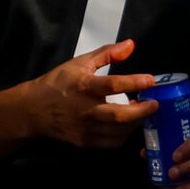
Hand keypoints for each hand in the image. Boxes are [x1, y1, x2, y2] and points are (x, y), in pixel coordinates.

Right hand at [21, 40, 159, 148]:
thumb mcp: (80, 63)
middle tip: (155, 104)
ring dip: (135, 123)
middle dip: (142, 111)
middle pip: (120, 116)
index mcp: (84, 86)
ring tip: (143, 113)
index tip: (151, 80)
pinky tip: (128, 125)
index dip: (135, 82)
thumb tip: (131, 45)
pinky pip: (111, 143)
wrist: (34, 110)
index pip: (113, 85)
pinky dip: (124, 135)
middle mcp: (86, 110)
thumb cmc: (58, 83)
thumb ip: (107, 53)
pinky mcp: (85, 142)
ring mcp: (85, 129)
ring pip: (118, 132)